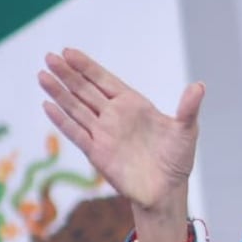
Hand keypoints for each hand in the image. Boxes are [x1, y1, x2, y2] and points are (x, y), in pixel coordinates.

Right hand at [37, 48, 204, 212]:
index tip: (69, 51)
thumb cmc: (178, 159)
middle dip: (68, 74)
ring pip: (76, 108)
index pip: (105, 80)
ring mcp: (103, 133)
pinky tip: (48, 105)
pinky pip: (76, 133)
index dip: (87, 66)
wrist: (166, 190)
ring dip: (59, 92)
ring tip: (42, 74)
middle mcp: (115, 116)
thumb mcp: (186, 131)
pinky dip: (62, 120)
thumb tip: (199, 86)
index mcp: (134, 105)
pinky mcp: (97, 152)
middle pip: (86, 90)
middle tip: (50, 56)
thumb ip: (188, 108)